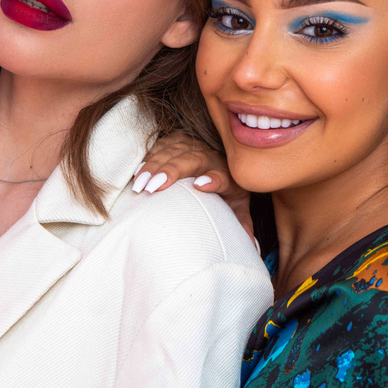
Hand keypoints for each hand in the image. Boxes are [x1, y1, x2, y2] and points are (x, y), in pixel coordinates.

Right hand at [132, 133, 252, 241]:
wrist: (223, 160)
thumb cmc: (228, 190)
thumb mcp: (239, 206)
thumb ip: (242, 224)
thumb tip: (250, 246)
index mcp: (228, 175)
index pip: (223, 177)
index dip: (213, 180)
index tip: (201, 185)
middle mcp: (210, 157)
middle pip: (191, 160)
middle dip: (172, 172)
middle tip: (152, 189)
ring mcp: (193, 146)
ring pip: (172, 152)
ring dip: (154, 167)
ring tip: (140, 184)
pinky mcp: (178, 141)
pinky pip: (161, 147)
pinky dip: (149, 158)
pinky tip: (137, 172)